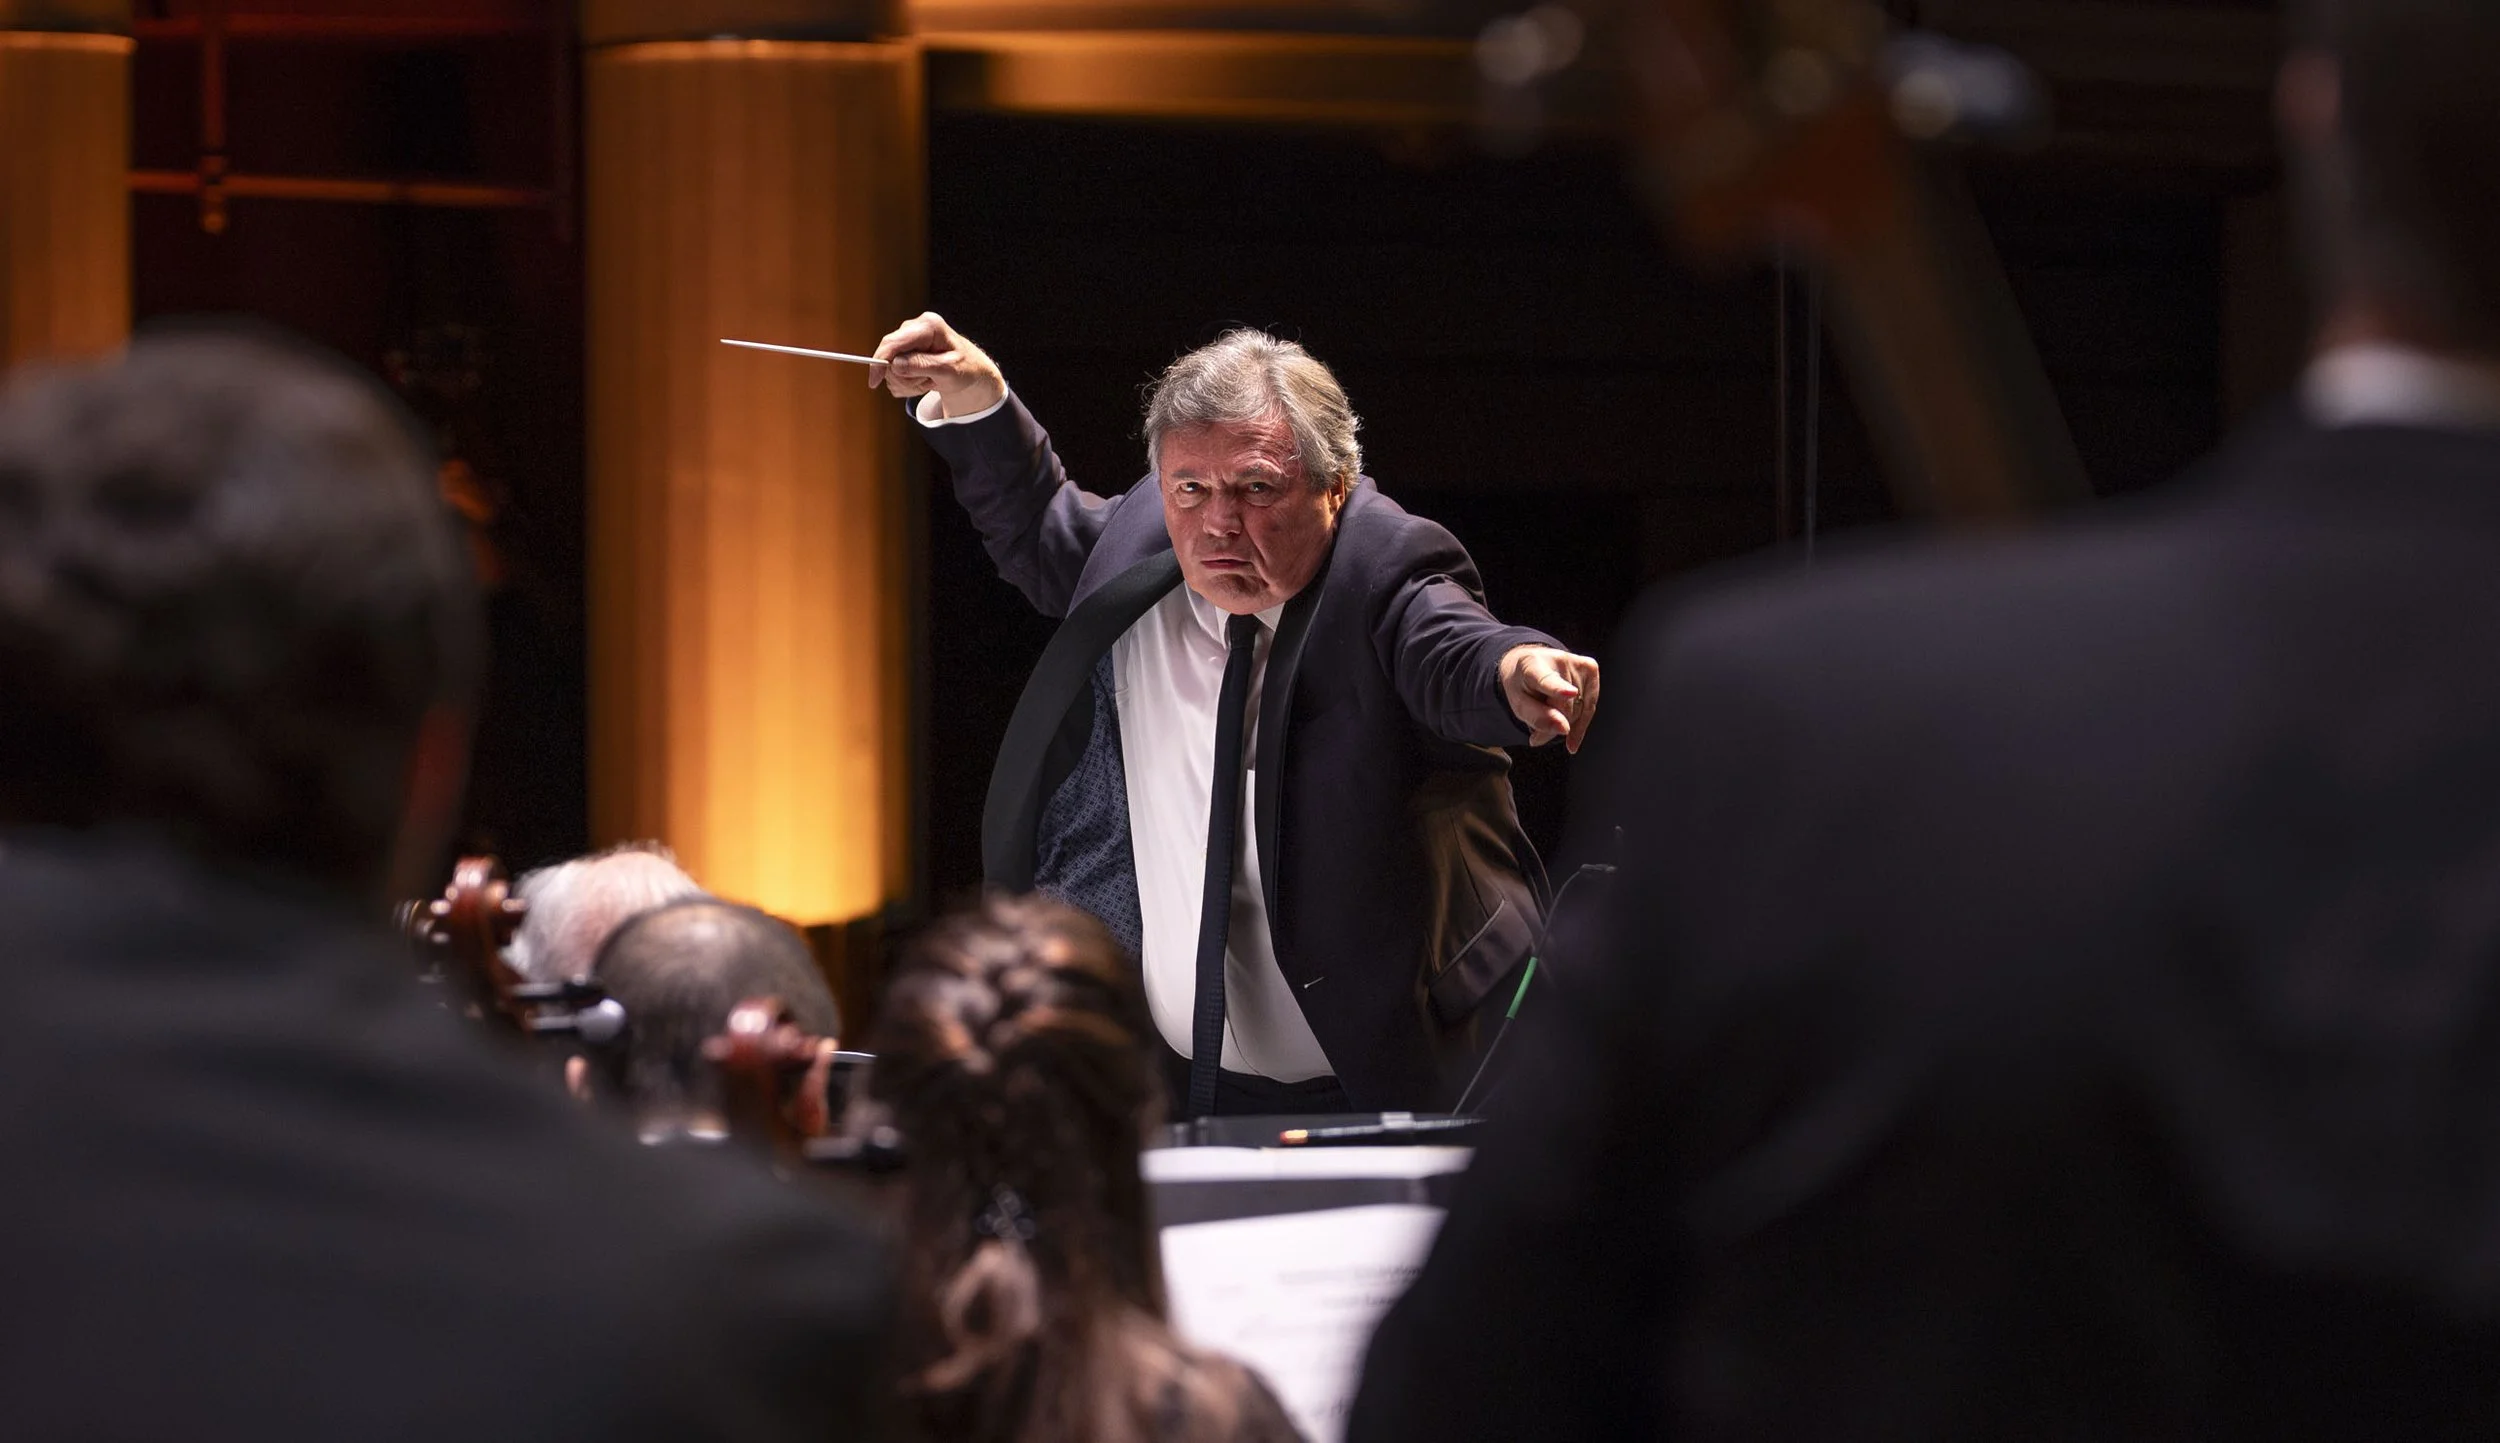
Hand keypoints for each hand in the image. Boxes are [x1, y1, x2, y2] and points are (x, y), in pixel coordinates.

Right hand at [868, 312, 1006, 417]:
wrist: (970, 371)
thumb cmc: (965, 368)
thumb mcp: (949, 370)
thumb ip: (923, 366)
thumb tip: (895, 364)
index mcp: (928, 326)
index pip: (894, 342)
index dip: (880, 361)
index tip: (874, 383)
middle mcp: (915, 328)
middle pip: (889, 356)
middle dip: (904, 377)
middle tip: (927, 383)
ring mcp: (908, 339)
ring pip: (890, 368)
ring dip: (908, 382)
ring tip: (928, 381)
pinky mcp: (904, 350)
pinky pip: (894, 372)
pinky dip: (907, 382)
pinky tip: (923, 379)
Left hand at [1501, 645, 1600, 753]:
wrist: (1529, 666)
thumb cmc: (1523, 686)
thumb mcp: (1519, 706)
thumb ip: (1538, 719)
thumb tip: (1564, 729)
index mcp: (1532, 666)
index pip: (1547, 680)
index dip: (1558, 688)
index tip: (1570, 693)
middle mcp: (1558, 660)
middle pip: (1566, 707)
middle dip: (1555, 725)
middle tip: (1538, 732)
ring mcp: (1577, 662)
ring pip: (1580, 710)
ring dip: (1567, 723)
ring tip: (1551, 714)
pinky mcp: (1591, 667)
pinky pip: (1590, 706)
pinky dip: (1580, 722)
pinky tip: (1569, 725)